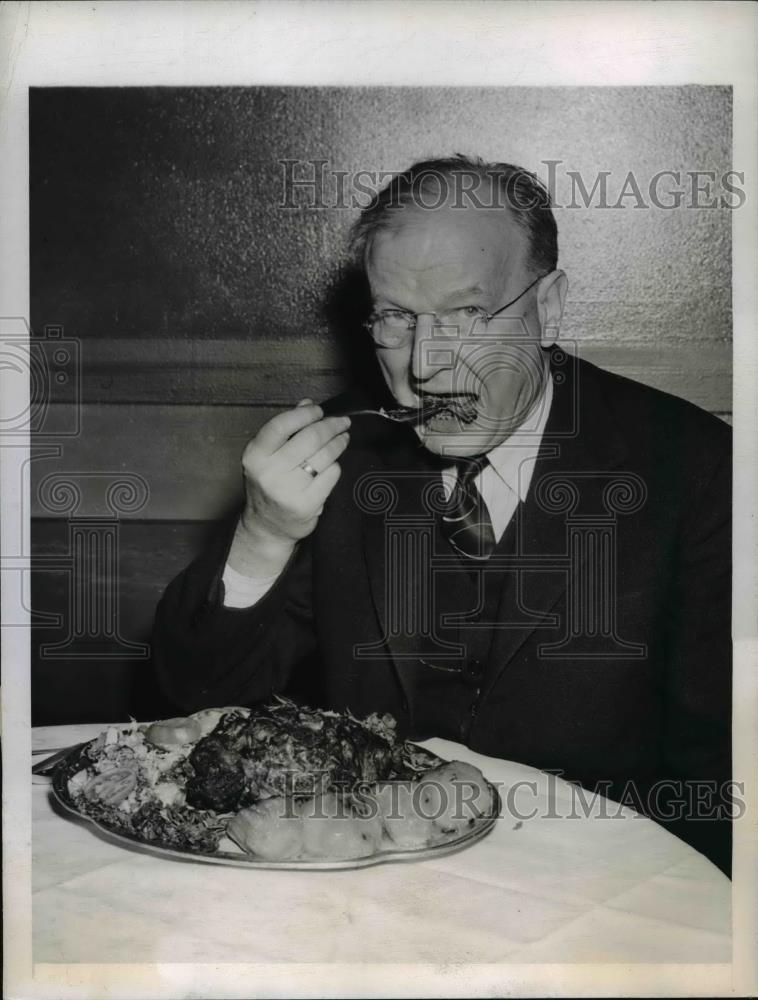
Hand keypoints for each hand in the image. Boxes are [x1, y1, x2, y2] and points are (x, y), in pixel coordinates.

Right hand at [228, 399, 350, 576]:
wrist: (267, 526)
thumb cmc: (270, 485)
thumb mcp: (268, 456)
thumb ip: (286, 429)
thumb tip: (307, 404)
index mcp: (255, 455)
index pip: (282, 425)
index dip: (305, 414)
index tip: (319, 410)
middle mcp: (269, 472)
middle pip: (309, 438)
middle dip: (331, 426)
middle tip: (342, 422)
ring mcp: (288, 490)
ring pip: (324, 456)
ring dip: (338, 443)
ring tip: (343, 438)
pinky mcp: (306, 504)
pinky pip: (330, 475)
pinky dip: (334, 467)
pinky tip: (331, 466)